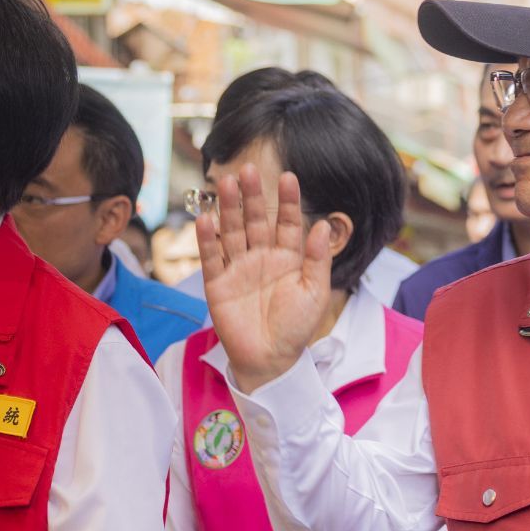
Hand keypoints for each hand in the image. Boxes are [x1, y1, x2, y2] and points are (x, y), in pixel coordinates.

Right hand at [197, 164, 335, 391]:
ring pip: (232, 231)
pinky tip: (207, 218)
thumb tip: (322, 225)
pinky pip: (212, 257)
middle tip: (247, 169)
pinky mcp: (217, 284)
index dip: (287, 201)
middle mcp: (261, 257)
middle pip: (255, 220)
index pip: (287, 222)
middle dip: (252, 195)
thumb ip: (317, 259)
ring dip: (229, 208)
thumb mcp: (315, 293)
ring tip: (226, 182)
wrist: (271, 361)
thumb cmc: (296, 328)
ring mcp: (238, 268)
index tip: (288, 177)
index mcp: (288, 258)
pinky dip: (208, 238)